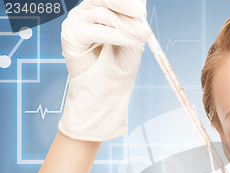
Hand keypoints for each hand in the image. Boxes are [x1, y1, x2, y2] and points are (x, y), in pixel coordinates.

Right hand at [58, 0, 151, 140]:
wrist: (108, 90)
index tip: (142, 7)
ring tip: (140, 35)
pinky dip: (114, 35)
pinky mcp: (70, 34)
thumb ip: (134, 22)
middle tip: (141, 14)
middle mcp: (88, 11)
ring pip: (103, 14)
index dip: (128, 0)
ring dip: (125, 25)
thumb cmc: (120, 65)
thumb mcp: (133, 39)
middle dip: (126, 6)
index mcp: (103, 8)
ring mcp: (77, 21)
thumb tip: (140, 8)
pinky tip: (127, 41)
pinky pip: (94, 30)